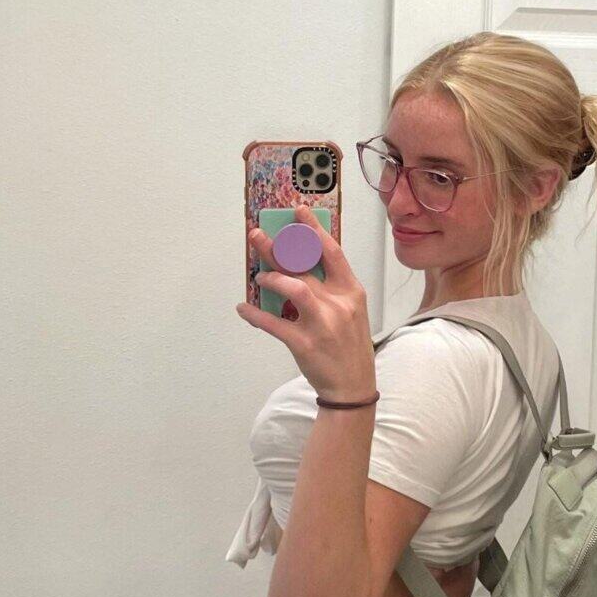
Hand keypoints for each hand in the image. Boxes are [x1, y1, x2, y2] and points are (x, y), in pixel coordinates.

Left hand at [238, 203, 376, 399]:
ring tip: (259, 275)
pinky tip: (244, 308)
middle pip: (305, 266)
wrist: (353, 386)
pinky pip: (274, 324)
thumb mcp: (351, 311)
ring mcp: (322, 324)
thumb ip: (330, 287)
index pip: (331, 252)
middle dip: (279, 248)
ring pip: (293, 289)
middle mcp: (338, 304)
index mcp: (351, 292)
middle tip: (258, 235)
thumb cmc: (349, 346)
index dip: (313, 228)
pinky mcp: (304, 344)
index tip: (298, 210)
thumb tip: (298, 264)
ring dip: (272, 278)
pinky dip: (256, 315)